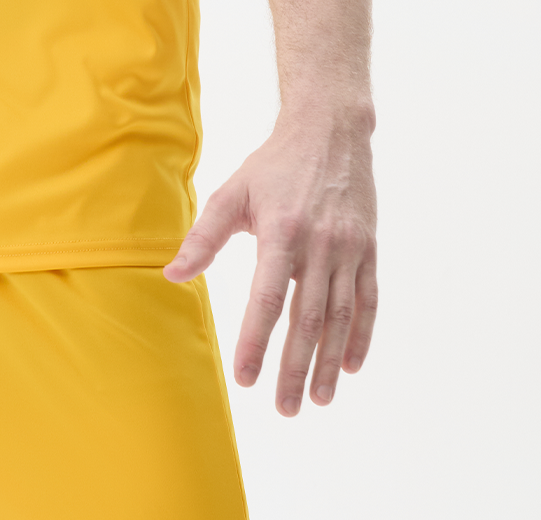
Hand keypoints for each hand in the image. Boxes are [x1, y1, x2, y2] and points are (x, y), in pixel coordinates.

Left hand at [164, 109, 377, 414]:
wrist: (330, 131)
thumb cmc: (274, 164)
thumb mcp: (234, 193)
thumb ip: (204, 237)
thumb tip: (172, 275)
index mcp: (281, 232)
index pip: (268, 299)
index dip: (257, 341)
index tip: (246, 378)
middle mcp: (319, 244)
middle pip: (307, 319)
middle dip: (295, 368)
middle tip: (285, 409)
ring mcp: (348, 249)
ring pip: (340, 317)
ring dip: (330, 362)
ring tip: (319, 399)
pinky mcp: (369, 249)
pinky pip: (368, 301)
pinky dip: (361, 335)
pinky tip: (351, 365)